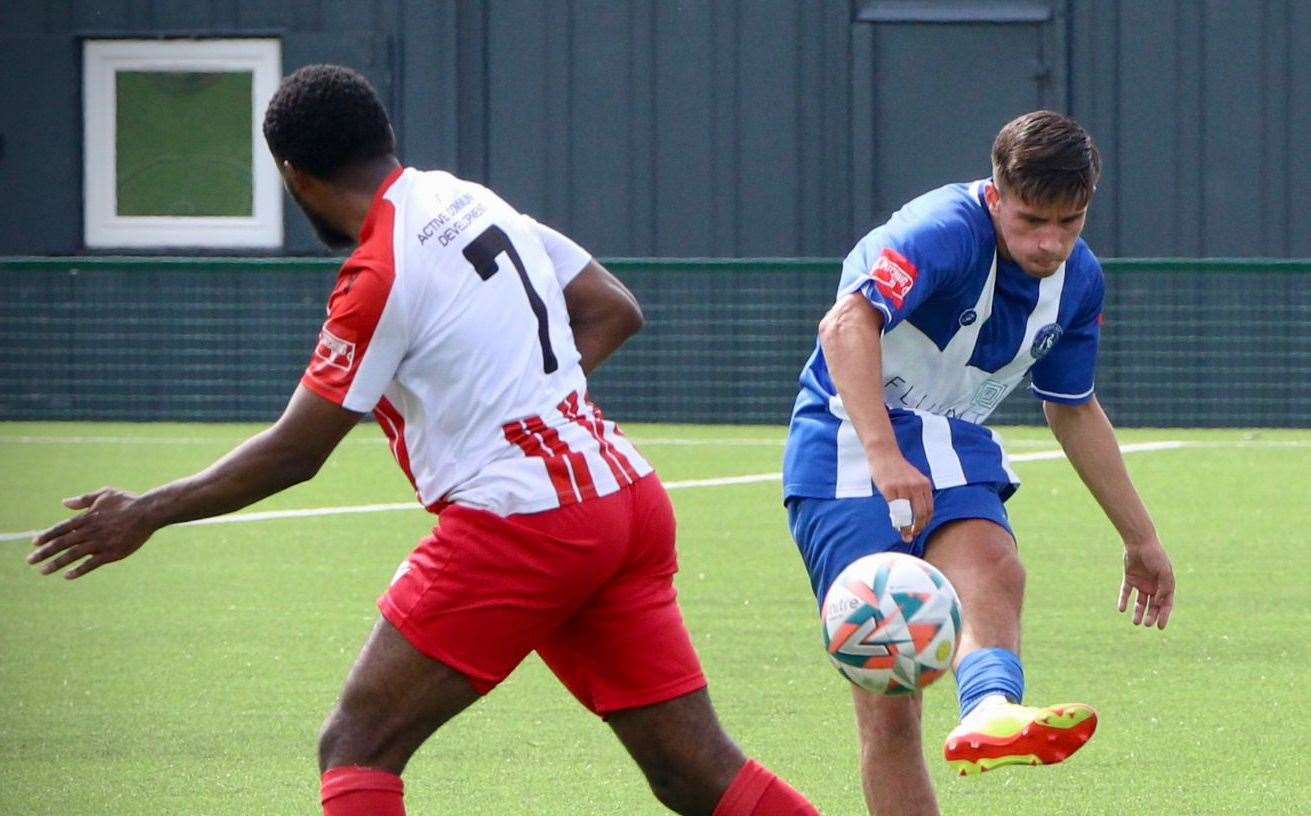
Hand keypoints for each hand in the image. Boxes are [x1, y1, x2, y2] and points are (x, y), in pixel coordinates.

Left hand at [27, 488, 156, 579]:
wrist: (149, 512)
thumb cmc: (128, 501)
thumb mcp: (105, 494)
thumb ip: (84, 499)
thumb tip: (64, 503)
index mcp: (88, 517)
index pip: (62, 528)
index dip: (47, 535)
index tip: (34, 542)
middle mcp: (91, 531)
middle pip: (63, 543)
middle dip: (45, 552)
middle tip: (30, 560)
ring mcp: (101, 543)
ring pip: (74, 555)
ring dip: (57, 563)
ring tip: (42, 571)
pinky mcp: (112, 553)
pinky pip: (92, 564)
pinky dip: (79, 570)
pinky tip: (67, 576)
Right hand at [869, 450, 932, 543]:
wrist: (884, 453)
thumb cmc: (897, 467)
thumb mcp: (914, 478)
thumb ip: (918, 492)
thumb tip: (917, 514)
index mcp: (924, 484)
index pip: (929, 509)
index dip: (925, 523)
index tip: (919, 529)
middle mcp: (916, 486)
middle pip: (921, 514)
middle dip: (918, 528)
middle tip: (912, 535)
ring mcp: (903, 488)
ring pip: (908, 514)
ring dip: (907, 528)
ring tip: (905, 534)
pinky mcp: (889, 489)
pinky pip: (895, 509)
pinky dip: (896, 520)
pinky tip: (895, 524)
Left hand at [1118, 539, 1174, 628]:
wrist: (1140, 542)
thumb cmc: (1155, 556)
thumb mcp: (1164, 572)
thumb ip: (1164, 588)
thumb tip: (1159, 603)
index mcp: (1165, 585)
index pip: (1166, 604)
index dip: (1164, 616)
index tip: (1160, 627)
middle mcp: (1154, 585)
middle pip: (1153, 605)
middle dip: (1151, 616)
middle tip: (1147, 624)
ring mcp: (1142, 582)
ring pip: (1140, 601)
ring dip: (1138, 612)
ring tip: (1135, 622)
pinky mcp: (1130, 578)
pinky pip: (1126, 592)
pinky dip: (1123, 600)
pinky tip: (1121, 609)